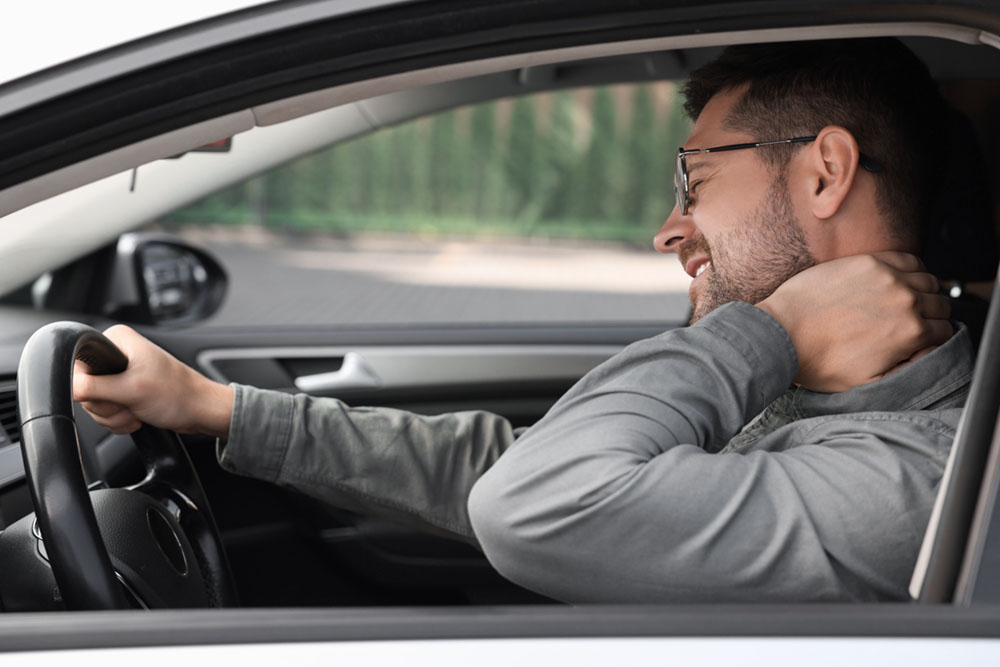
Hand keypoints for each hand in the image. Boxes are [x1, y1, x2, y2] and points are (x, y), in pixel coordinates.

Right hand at [72, 325, 233, 437]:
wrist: (199, 411)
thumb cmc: (177, 395)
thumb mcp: (132, 390)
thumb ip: (95, 388)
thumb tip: (69, 387)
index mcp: (116, 340)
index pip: (78, 364)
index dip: (90, 385)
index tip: (113, 391)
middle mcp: (116, 353)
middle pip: (84, 387)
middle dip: (107, 405)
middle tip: (130, 403)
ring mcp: (119, 374)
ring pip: (93, 403)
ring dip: (114, 416)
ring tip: (137, 411)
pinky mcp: (124, 391)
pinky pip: (105, 411)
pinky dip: (118, 420)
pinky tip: (137, 417)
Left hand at [756, 252, 951, 392]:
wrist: (782, 334)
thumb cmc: (817, 361)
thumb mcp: (868, 383)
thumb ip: (906, 370)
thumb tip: (926, 354)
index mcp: (910, 332)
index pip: (944, 330)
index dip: (934, 337)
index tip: (921, 338)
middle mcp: (904, 301)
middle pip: (939, 304)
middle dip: (930, 315)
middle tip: (910, 322)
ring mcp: (887, 277)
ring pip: (927, 280)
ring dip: (922, 291)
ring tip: (903, 302)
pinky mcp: (867, 261)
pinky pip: (906, 259)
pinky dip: (909, 269)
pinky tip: (896, 280)